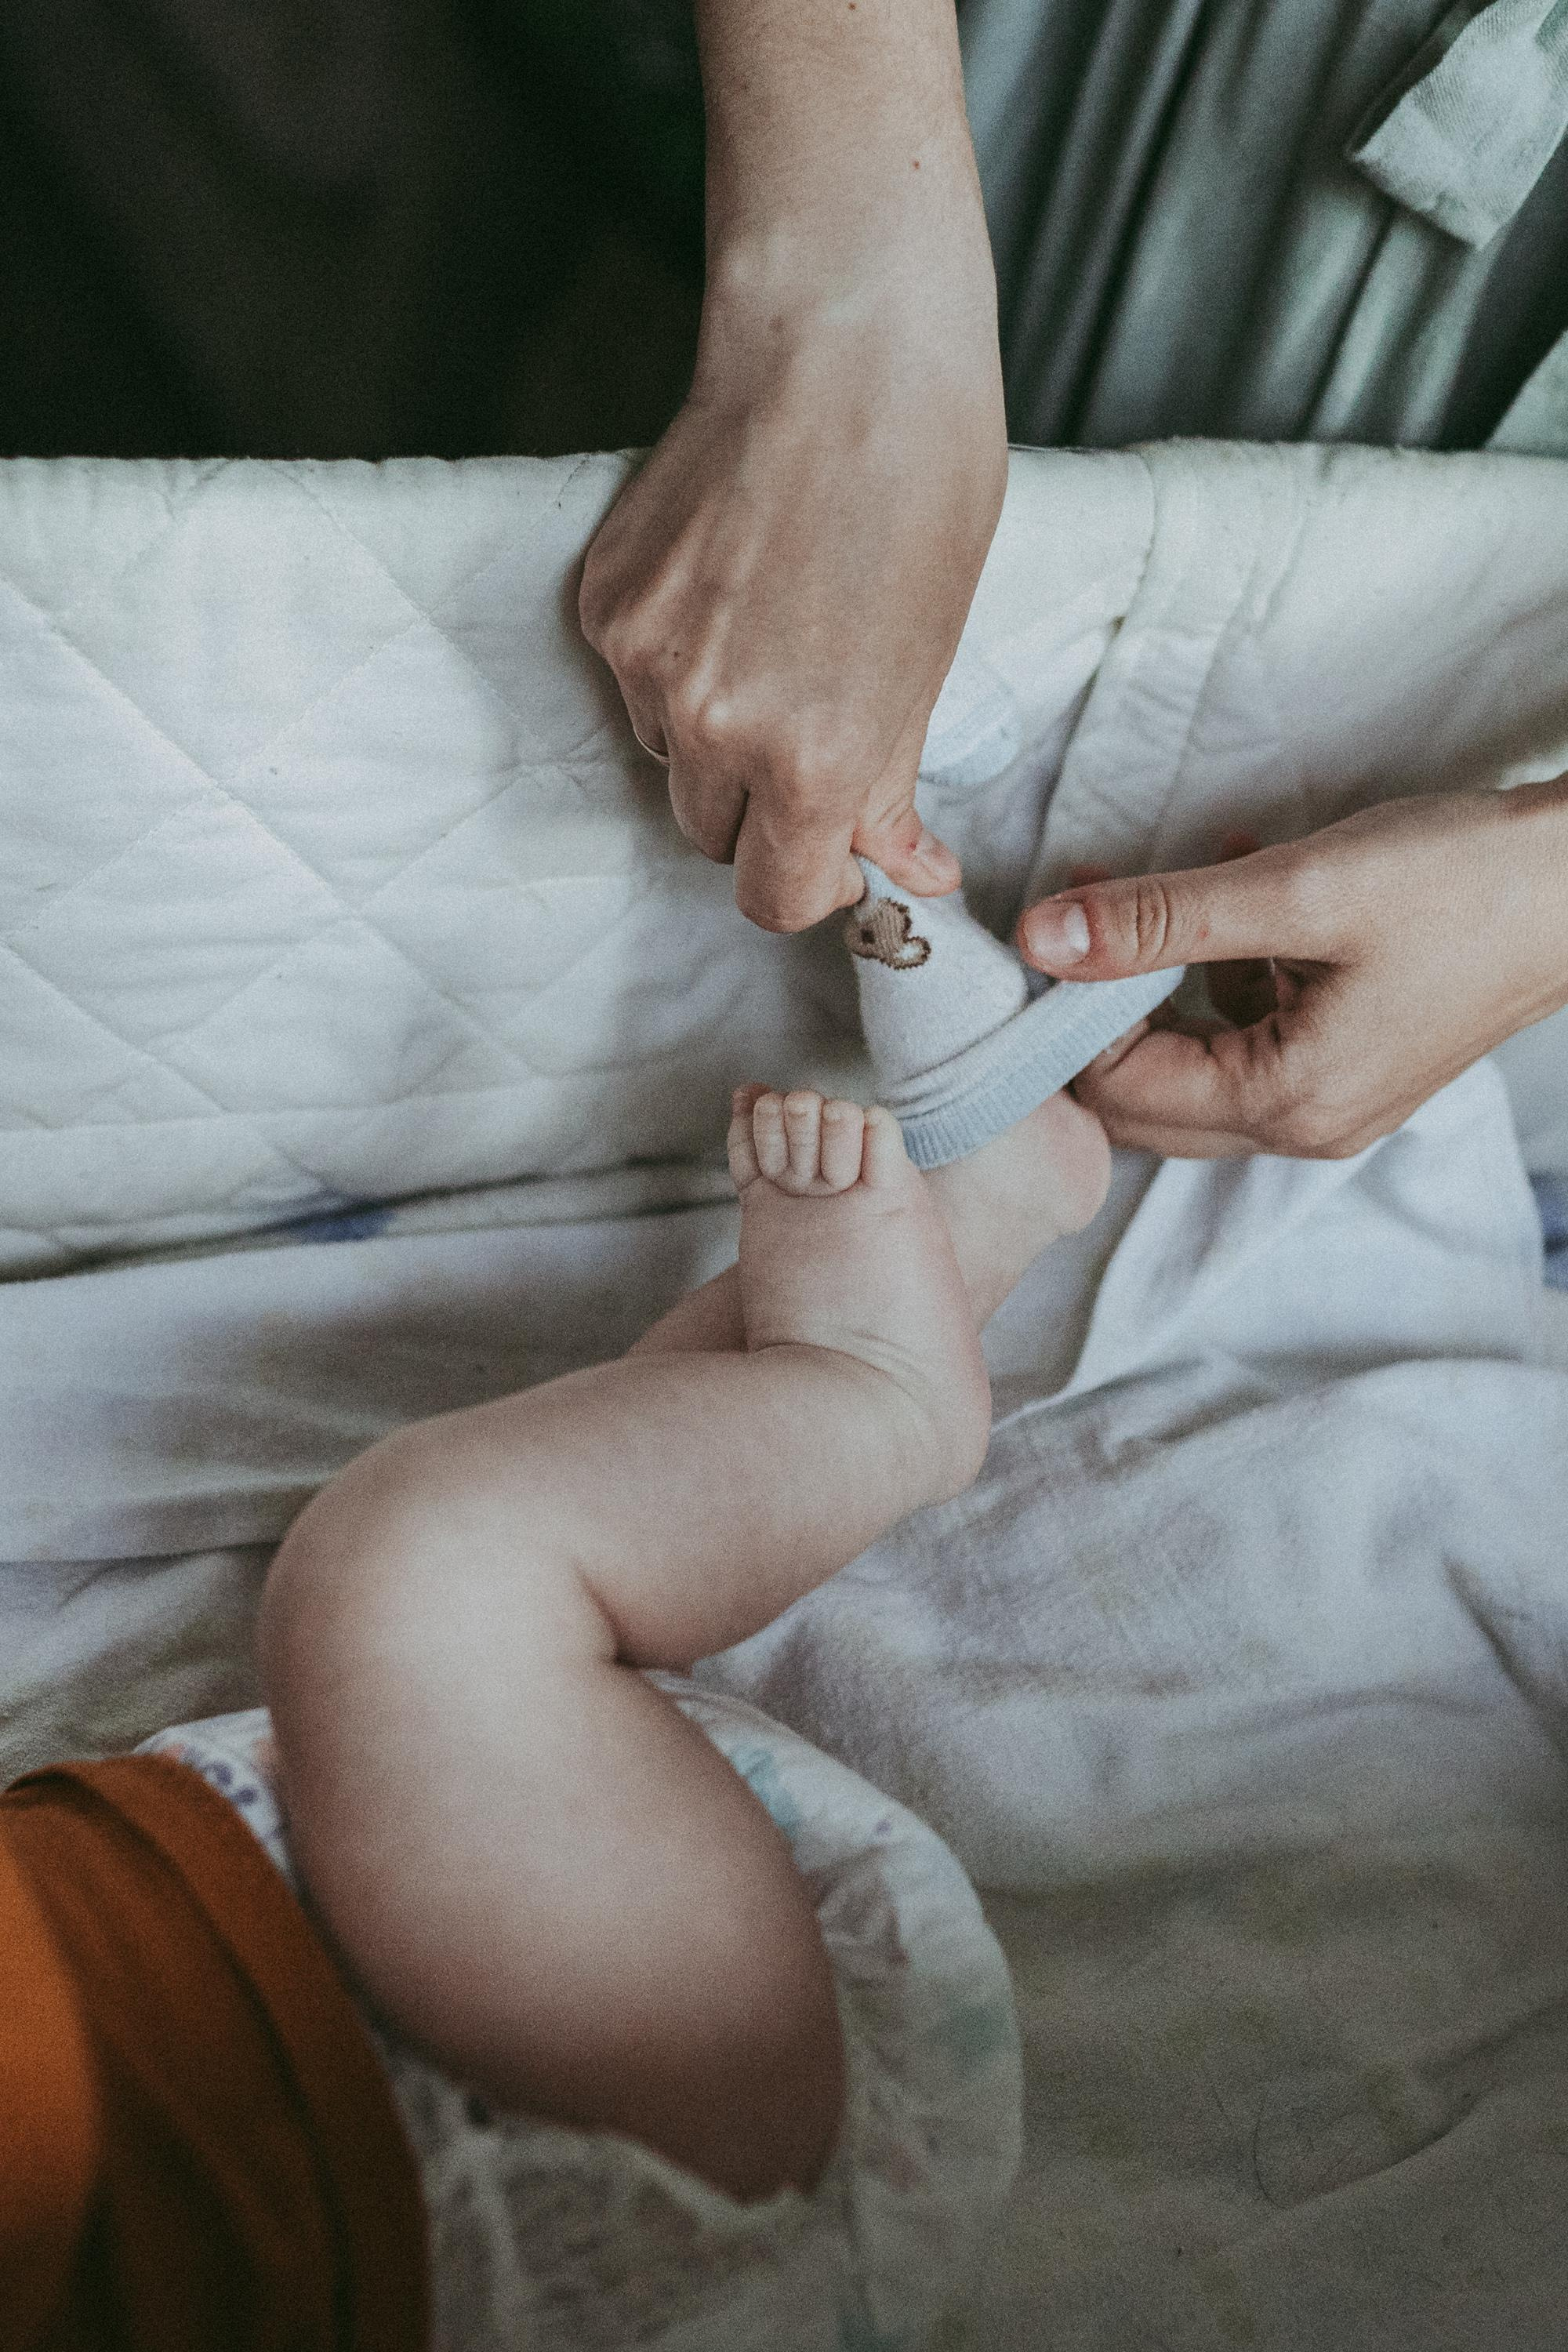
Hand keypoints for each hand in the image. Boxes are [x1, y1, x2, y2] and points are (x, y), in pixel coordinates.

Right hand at [579, 295, 1004, 932]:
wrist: (843, 351)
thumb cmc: (919, 492)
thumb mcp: (930, 662)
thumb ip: (892, 782)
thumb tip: (910, 870)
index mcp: (812, 762)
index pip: (773, 900)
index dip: (807, 884)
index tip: (834, 851)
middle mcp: (713, 729)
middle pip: (713, 835)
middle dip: (761, 808)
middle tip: (811, 729)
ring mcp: (646, 664)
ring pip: (667, 755)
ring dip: (710, 730)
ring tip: (772, 630)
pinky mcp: (604, 603)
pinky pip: (631, 679)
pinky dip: (672, 656)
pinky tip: (726, 583)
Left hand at [1016, 783, 1567, 1157]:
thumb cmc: (1461, 883)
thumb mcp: (1297, 890)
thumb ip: (1161, 920)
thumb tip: (1044, 938)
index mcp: (1283, 1102)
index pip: (1114, 1091)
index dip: (1070, 1010)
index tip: (1064, 918)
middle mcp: (1302, 1126)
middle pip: (1143, 1098)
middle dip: (1101, 1007)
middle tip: (1091, 910)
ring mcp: (1331, 1100)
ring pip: (1192, 1062)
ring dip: (1157, 981)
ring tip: (1158, 889)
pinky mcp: (1353, 1061)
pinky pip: (1249, 1033)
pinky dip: (1222, 970)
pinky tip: (1239, 886)